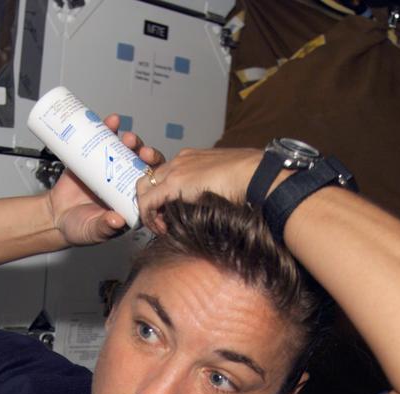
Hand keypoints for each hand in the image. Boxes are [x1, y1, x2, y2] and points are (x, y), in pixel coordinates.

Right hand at [46, 115, 164, 244]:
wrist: (55, 216)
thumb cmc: (78, 228)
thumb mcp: (93, 231)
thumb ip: (104, 227)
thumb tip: (117, 220)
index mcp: (132, 202)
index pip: (152, 187)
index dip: (156, 176)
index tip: (152, 169)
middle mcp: (125, 184)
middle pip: (143, 165)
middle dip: (146, 155)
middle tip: (139, 150)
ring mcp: (112, 168)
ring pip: (128, 151)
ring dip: (131, 141)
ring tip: (126, 137)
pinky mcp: (95, 157)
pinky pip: (105, 141)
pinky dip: (109, 130)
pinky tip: (112, 121)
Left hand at [135, 147, 264, 233]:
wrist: (256, 175)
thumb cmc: (250, 181)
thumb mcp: (225, 184)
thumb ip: (212, 190)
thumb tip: (215, 205)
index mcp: (191, 158)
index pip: (165, 174)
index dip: (161, 194)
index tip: (167, 212)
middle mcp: (180, 160)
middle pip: (149, 178)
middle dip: (148, 200)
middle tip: (159, 220)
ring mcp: (176, 169)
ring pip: (142, 188)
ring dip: (147, 209)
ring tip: (159, 226)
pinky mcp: (174, 182)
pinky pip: (148, 201)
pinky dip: (149, 217)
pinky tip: (160, 229)